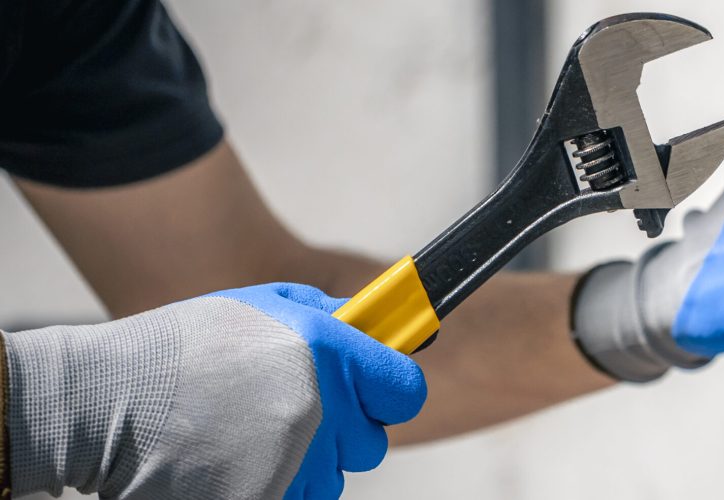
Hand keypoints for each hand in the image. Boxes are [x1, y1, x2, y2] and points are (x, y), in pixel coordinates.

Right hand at [3, 283, 425, 498]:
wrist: (102, 399)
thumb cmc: (177, 351)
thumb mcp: (261, 305)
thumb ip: (328, 316)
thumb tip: (374, 326)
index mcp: (327, 352)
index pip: (406, 391)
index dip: (388, 393)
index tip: (373, 394)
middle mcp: (320, 408)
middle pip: (372, 444)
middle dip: (341, 433)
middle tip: (290, 415)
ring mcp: (294, 461)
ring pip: (331, 479)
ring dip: (303, 464)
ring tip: (245, 436)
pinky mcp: (267, 498)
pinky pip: (297, 499)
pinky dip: (272, 488)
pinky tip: (232, 463)